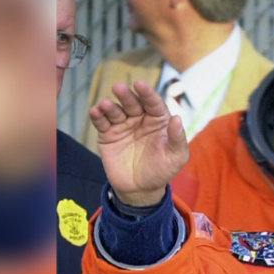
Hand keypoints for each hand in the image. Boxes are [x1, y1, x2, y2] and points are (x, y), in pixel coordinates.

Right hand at [89, 80, 188, 205]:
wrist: (141, 189)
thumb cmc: (162, 170)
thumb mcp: (176, 157)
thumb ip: (177, 138)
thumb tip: (177, 118)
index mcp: (158, 120)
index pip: (153, 103)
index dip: (147, 93)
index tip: (140, 84)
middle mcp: (140, 118)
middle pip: (132, 103)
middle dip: (126, 95)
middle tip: (119, 88)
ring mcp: (123, 125)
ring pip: (115, 110)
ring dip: (110, 106)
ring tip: (106, 105)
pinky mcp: (108, 135)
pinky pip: (102, 123)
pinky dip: (98, 116)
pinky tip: (96, 112)